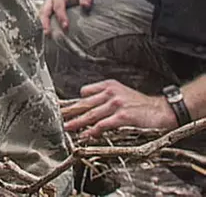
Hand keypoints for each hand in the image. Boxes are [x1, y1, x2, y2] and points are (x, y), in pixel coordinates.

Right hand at [38, 0, 93, 34]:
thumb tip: (85, 5)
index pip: (58, 6)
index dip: (61, 16)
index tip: (65, 27)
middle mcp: (51, 2)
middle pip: (44, 11)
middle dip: (45, 22)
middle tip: (48, 33)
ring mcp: (47, 8)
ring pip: (42, 16)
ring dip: (43, 26)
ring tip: (47, 36)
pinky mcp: (47, 14)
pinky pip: (43, 20)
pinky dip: (44, 28)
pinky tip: (49, 36)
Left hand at [62, 79, 176, 137]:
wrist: (162, 110)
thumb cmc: (142, 105)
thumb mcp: (121, 93)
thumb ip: (104, 98)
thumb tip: (88, 108)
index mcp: (109, 86)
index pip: (86, 91)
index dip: (75, 101)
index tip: (64, 107)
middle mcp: (110, 93)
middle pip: (85, 103)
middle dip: (70, 111)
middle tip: (59, 117)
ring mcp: (116, 105)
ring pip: (91, 114)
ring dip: (77, 122)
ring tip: (67, 127)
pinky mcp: (122, 116)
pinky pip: (103, 124)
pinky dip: (93, 131)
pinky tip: (86, 135)